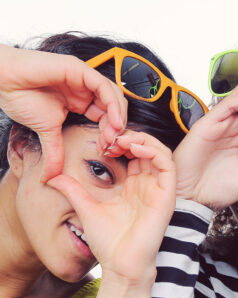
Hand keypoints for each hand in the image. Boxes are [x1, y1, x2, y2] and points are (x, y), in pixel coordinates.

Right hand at [0, 44, 126, 181]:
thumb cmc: (22, 99)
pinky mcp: (80, 70)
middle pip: (114, 108)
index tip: (104, 149)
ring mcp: (84, 79)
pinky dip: (112, 104)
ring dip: (117, 117)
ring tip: (112, 135)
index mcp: (82, 102)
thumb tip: (50, 178)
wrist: (4, 82)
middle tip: (111, 144)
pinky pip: (104, 86)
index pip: (106, 118)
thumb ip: (55, 153)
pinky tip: (113, 120)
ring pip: (114, 97)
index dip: (109, 134)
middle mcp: (86, 90)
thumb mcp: (47, 132)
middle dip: (116, 128)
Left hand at [47, 131, 174, 285]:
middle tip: (111, 138)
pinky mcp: (167, 195)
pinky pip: (167, 165)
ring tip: (123, 141)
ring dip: (143, 140)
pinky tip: (135, 149)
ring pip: (160, 152)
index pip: (132, 153)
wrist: (120, 265)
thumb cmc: (108, 242)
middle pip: (147, 148)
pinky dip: (154, 152)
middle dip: (130, 137)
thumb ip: (73, 190)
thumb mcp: (86, 208)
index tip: (101, 142)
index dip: (119, 142)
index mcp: (132, 186)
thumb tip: (51, 176)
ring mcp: (158, 189)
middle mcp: (147, 185)